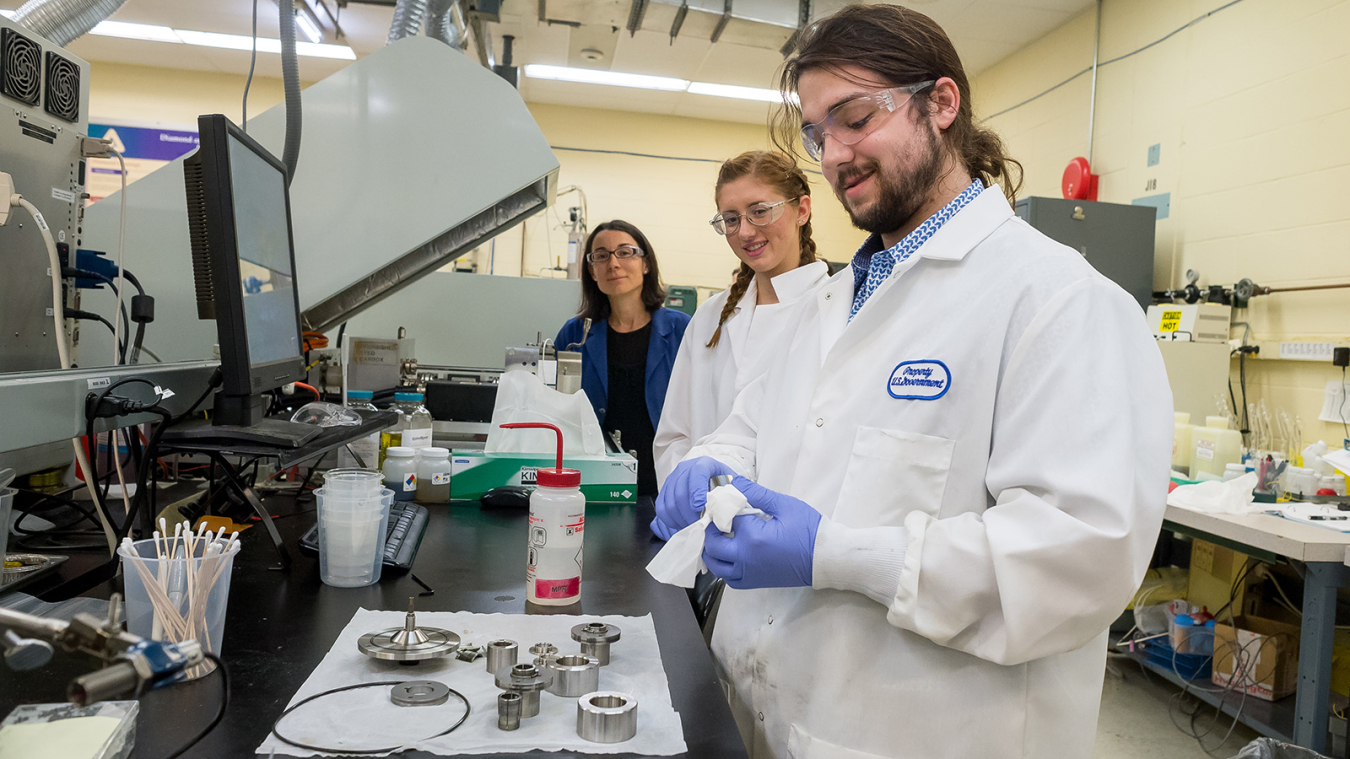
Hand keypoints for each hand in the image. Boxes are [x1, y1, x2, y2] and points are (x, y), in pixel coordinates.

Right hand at [651, 457, 733, 540]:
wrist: (714, 481)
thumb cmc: (725, 486)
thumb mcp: (735, 485)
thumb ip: (737, 493)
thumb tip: (734, 507)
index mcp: (704, 464)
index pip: (697, 474)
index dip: (697, 492)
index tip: (701, 508)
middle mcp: (685, 469)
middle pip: (680, 493)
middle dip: (690, 514)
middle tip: (700, 526)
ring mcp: (672, 480)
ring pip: (670, 503)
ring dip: (681, 520)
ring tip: (694, 527)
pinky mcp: (664, 492)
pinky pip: (662, 509)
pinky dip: (671, 520)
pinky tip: (683, 525)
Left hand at [702, 477, 820, 588]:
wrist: (825, 558)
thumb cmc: (808, 530)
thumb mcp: (784, 505)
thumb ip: (757, 493)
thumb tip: (734, 482)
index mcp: (753, 537)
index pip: (725, 517)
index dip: (722, 506)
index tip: (723, 498)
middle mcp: (745, 558)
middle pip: (713, 544)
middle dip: (711, 529)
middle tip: (718, 517)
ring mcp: (748, 573)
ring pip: (716, 565)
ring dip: (712, 550)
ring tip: (720, 536)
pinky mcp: (754, 583)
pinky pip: (729, 579)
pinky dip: (724, 568)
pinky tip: (730, 555)